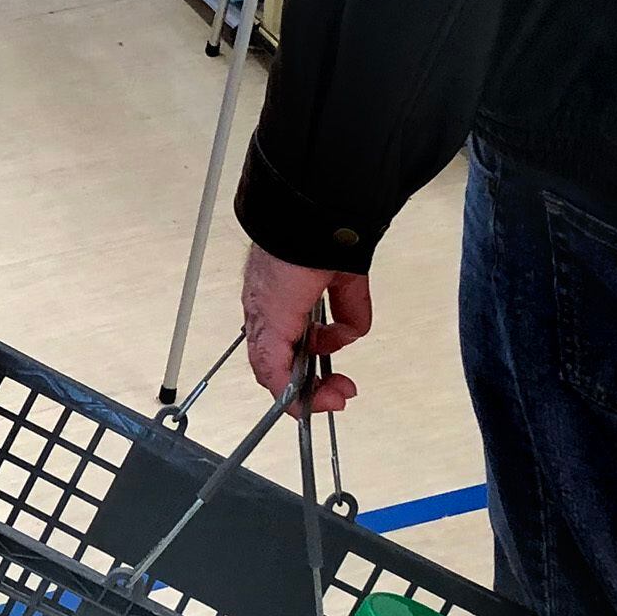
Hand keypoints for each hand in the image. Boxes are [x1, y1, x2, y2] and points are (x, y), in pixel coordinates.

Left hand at [242, 243, 370, 414]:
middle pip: (279, 362)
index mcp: (279, 297)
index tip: (335, 376)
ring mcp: (263, 319)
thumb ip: (349, 307)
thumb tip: (353, 330)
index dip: (311, 363)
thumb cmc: (317, 233)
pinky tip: (315, 400)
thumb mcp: (343, 277)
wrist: (307, 216)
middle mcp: (265, 311)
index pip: (285, 341)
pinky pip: (272, 372)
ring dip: (307, 391)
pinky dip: (292, 392)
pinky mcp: (268, 326)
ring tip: (334, 397)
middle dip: (312, 384)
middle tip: (338, 392)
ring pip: (274, 372)